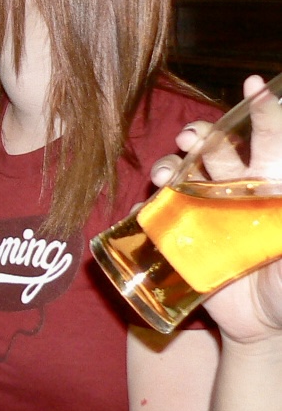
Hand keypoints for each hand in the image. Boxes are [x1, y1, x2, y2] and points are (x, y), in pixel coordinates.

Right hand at [151, 75, 281, 344]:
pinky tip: (142, 207)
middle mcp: (235, 191)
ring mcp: (206, 212)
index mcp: (269, 186)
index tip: (255, 85)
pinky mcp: (182, 238)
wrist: (261, 326)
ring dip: (170, 164)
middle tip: (189, 137)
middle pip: (215, 148)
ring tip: (163, 173)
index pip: (267, 139)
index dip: (262, 111)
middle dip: (200, 134)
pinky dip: (145, 206)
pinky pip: (157, 215)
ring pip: (182, 173)